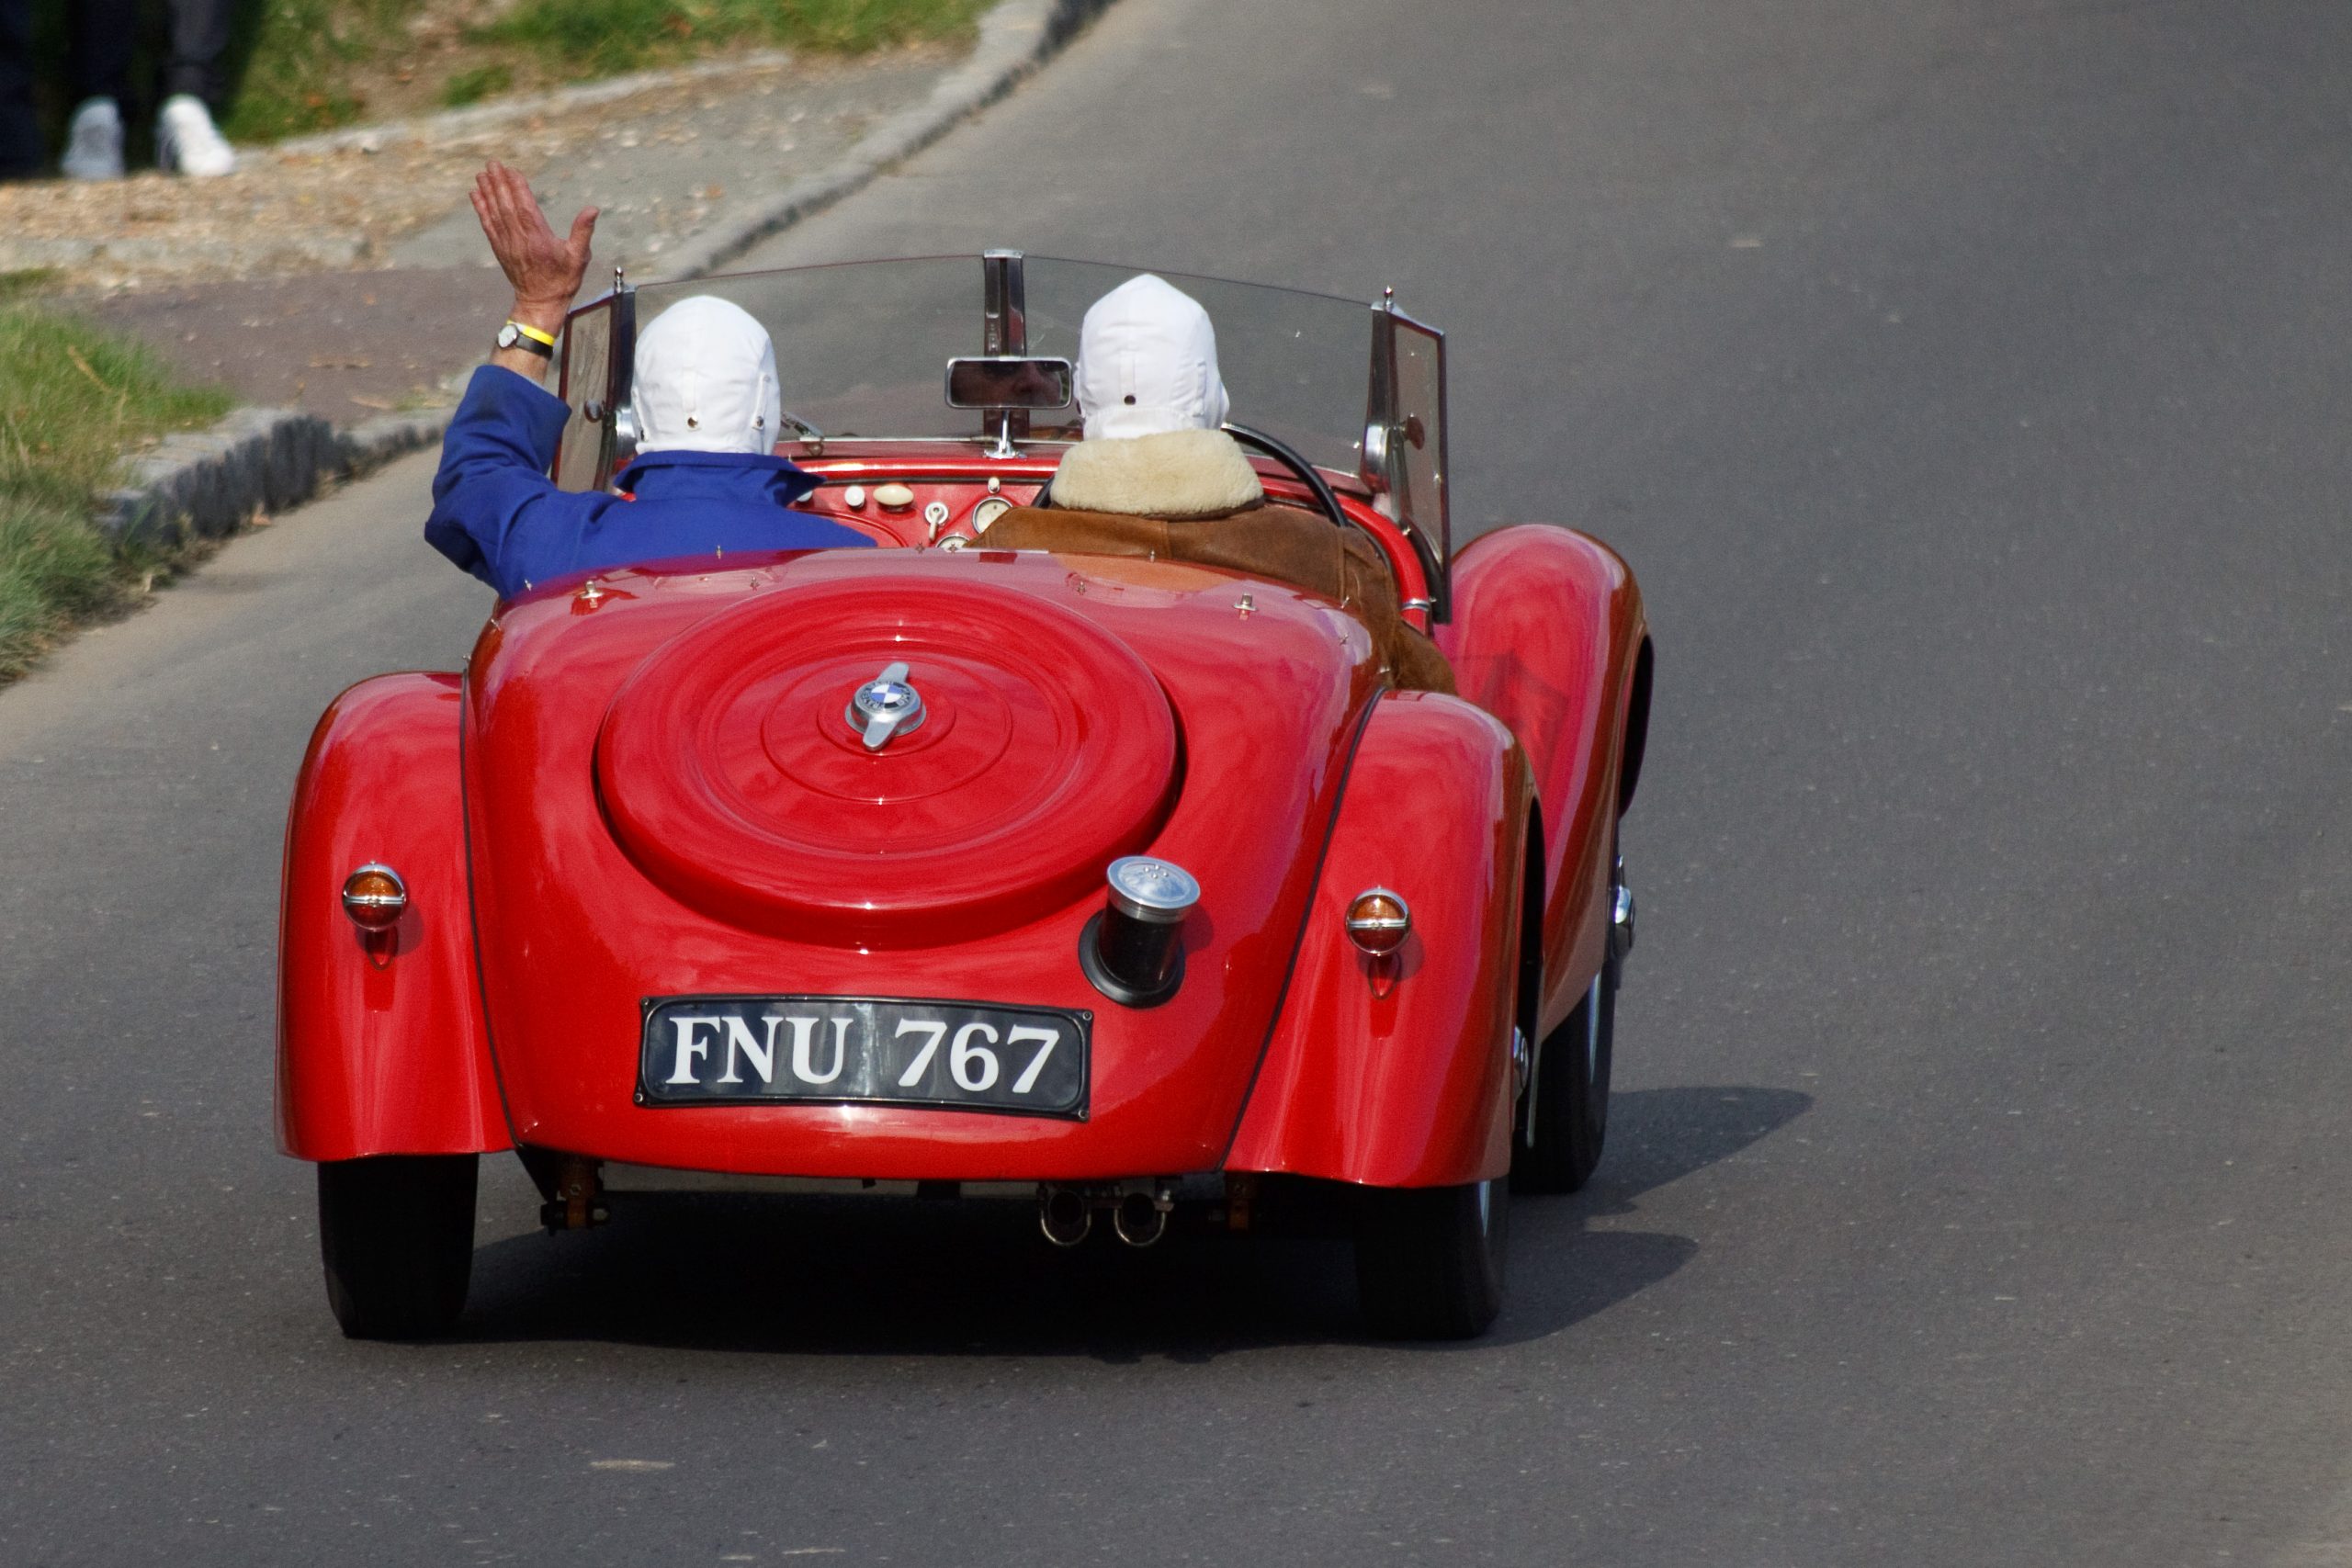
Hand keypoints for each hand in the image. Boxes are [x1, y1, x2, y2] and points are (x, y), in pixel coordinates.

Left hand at [470, 160, 597, 332]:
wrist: (541, 303)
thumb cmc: (563, 280)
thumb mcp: (579, 257)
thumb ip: (583, 231)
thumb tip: (593, 209)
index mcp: (539, 239)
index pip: (525, 207)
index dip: (517, 188)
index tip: (512, 170)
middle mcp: (519, 239)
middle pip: (506, 206)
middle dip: (499, 183)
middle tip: (492, 164)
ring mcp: (507, 244)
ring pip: (494, 212)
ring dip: (487, 191)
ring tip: (482, 173)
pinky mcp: (499, 249)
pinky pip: (488, 224)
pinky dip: (481, 208)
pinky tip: (476, 194)